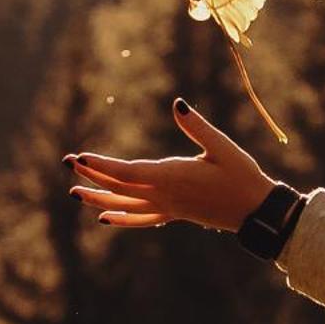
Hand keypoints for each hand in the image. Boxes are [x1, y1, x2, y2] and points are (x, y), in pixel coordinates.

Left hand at [67, 99, 276, 231]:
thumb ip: (198, 127)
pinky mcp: (175, 214)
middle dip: (91, 174)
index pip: (128, 172)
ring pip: (125, 205)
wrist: (256, 210)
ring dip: (99, 199)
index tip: (80, 156)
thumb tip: (178, 104)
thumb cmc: (242, 176)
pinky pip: (142, 219)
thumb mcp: (224, 148)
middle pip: (120, 187)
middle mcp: (165, 196)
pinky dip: (122, 218)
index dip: (102, 165)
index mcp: (173, 178)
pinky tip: (105, 219)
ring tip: (75, 192)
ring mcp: (169, 208)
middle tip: (68, 162)